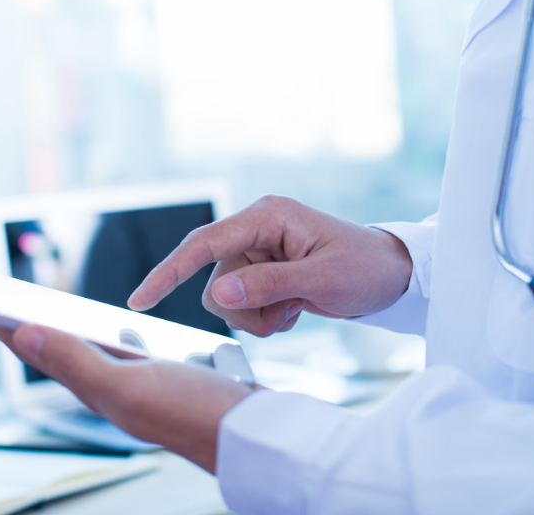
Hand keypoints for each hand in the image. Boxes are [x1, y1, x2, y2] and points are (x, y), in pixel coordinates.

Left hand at [0, 320, 256, 472]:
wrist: (253, 435)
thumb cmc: (197, 415)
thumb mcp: (129, 384)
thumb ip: (75, 361)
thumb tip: (23, 333)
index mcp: (93, 390)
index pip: (33, 350)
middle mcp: (107, 389)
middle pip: (53, 350)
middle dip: (21, 325)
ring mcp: (133, 386)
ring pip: (85, 353)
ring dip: (59, 331)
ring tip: (38, 314)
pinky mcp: (160, 381)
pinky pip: (121, 355)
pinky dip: (107, 337)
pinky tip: (117, 330)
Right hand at [128, 195, 412, 336]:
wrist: (393, 276)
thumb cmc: (366, 269)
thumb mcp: (322, 280)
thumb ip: (268, 285)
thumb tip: (218, 294)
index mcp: (267, 216)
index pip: (204, 243)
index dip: (169, 272)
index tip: (141, 300)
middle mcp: (256, 228)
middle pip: (214, 281)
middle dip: (245, 309)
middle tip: (288, 313)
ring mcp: (258, 250)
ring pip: (226, 299)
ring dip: (257, 317)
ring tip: (296, 309)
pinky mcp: (262, 271)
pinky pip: (241, 305)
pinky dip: (264, 317)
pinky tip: (295, 309)